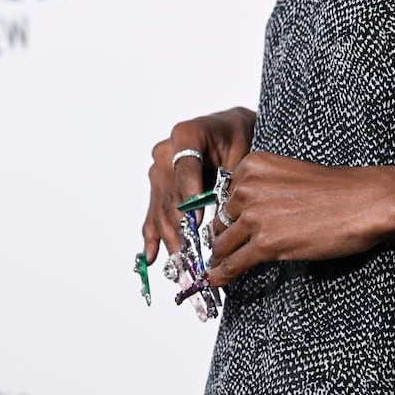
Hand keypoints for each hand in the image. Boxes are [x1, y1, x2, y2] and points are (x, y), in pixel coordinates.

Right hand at [141, 107, 255, 265]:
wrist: (229, 130)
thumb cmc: (237, 136)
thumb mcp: (241, 151)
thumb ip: (229, 179)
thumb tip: (223, 215)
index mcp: (186, 135)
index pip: (185, 169)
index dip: (190, 196)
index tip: (198, 219)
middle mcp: (165, 152)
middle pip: (170, 195)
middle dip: (180, 228)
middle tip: (191, 255)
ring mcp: (158, 171)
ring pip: (162, 209)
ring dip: (170, 239)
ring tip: (180, 264)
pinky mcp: (157, 188)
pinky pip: (152, 214)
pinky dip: (153, 237)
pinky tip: (153, 256)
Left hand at [205, 151, 394, 287]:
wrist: (363, 202)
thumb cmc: (337, 190)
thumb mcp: (290, 176)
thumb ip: (264, 189)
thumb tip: (246, 215)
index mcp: (254, 165)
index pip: (224, 195)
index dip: (227, 216)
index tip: (226, 228)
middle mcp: (248, 187)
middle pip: (221, 220)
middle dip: (224, 236)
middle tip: (227, 249)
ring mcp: (255, 216)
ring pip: (223, 244)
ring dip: (220, 258)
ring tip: (219, 267)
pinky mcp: (265, 243)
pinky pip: (232, 264)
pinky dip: (221, 275)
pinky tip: (217, 280)